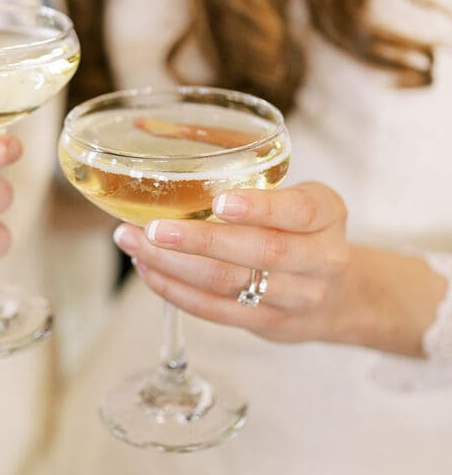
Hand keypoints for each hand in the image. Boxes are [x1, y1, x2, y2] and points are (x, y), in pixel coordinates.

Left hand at [113, 182, 352, 345]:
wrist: (339, 295)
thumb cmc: (302, 230)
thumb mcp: (298, 197)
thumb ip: (251, 178)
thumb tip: (167, 152)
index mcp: (327, 214)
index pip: (299, 211)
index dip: (260, 208)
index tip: (220, 201)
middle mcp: (320, 258)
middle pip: (260, 252)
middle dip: (200, 240)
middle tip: (154, 228)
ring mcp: (296, 297)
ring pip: (230, 283)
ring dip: (174, 265)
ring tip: (135, 243)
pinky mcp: (268, 323)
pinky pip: (216, 311)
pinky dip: (177, 290)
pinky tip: (150, 270)